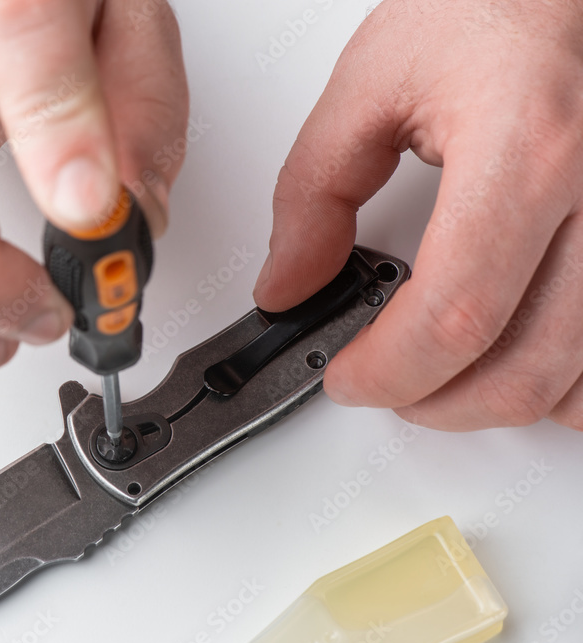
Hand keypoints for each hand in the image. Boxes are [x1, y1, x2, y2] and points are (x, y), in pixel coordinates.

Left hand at [253, 0, 582, 430]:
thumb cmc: (491, 3)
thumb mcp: (372, 84)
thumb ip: (314, 193)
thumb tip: (288, 284)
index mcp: (528, 151)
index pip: (454, 314)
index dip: (390, 370)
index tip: (349, 377)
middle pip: (525, 369)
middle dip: (436, 403)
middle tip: (386, 384)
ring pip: (582, 381)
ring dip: (501, 402)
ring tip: (444, 371)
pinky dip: (565, 382)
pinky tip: (521, 357)